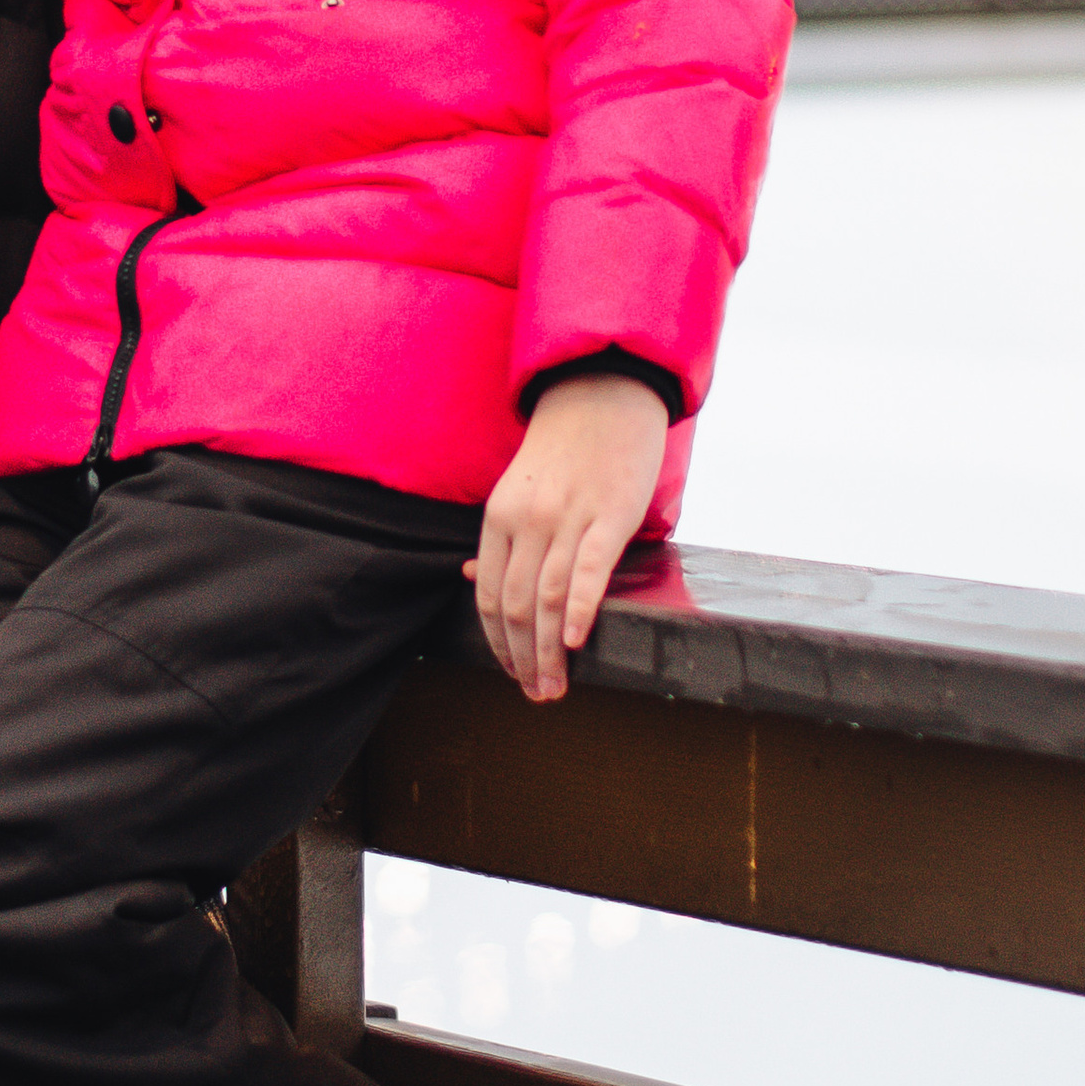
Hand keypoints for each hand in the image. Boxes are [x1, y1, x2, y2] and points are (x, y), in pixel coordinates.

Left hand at [469, 376, 668, 704]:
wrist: (603, 391)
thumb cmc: (564, 447)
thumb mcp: (518, 488)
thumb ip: (502, 535)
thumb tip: (474, 577)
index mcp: (499, 516)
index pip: (490, 595)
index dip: (498, 642)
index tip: (510, 671)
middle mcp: (527, 520)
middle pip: (517, 606)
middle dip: (523, 659)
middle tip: (535, 694)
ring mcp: (568, 518)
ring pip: (550, 598)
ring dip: (550, 652)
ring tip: (555, 687)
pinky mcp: (609, 514)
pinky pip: (590, 570)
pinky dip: (581, 609)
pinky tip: (579, 641)